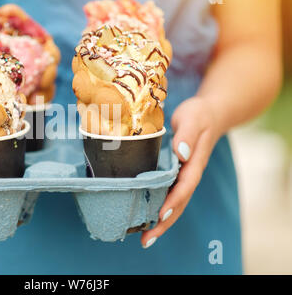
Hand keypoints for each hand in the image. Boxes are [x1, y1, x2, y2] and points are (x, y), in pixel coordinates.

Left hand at [141, 96, 222, 247]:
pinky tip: (144, 217)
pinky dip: (158, 207)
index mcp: (194, 163)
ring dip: (161, 221)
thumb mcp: (193, 119)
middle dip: (165, 222)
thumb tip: (181, 154)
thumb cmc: (200, 114)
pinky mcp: (175, 174)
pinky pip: (168, 194)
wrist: (209, 113)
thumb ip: (187, 135)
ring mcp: (183, 176)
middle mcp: (189, 174)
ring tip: (145, 238)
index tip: (161, 215)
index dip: (173, 202)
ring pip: (174, 203)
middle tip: (147, 240)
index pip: (184, 187)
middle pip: (179, 203)